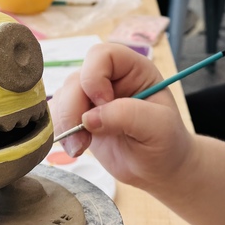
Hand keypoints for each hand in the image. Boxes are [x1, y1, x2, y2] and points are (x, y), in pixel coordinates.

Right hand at [50, 43, 193, 192]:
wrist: (158, 169)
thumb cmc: (166, 142)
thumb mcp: (158, 127)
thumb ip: (127, 115)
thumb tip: (89, 118)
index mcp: (133, 69)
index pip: (103, 55)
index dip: (95, 76)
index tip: (104, 103)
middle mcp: (110, 79)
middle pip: (77, 78)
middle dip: (74, 108)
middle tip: (86, 137)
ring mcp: (92, 97)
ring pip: (63, 96)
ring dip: (66, 122)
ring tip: (81, 147)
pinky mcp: (80, 116)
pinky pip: (58, 114)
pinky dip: (61, 131)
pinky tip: (77, 149)